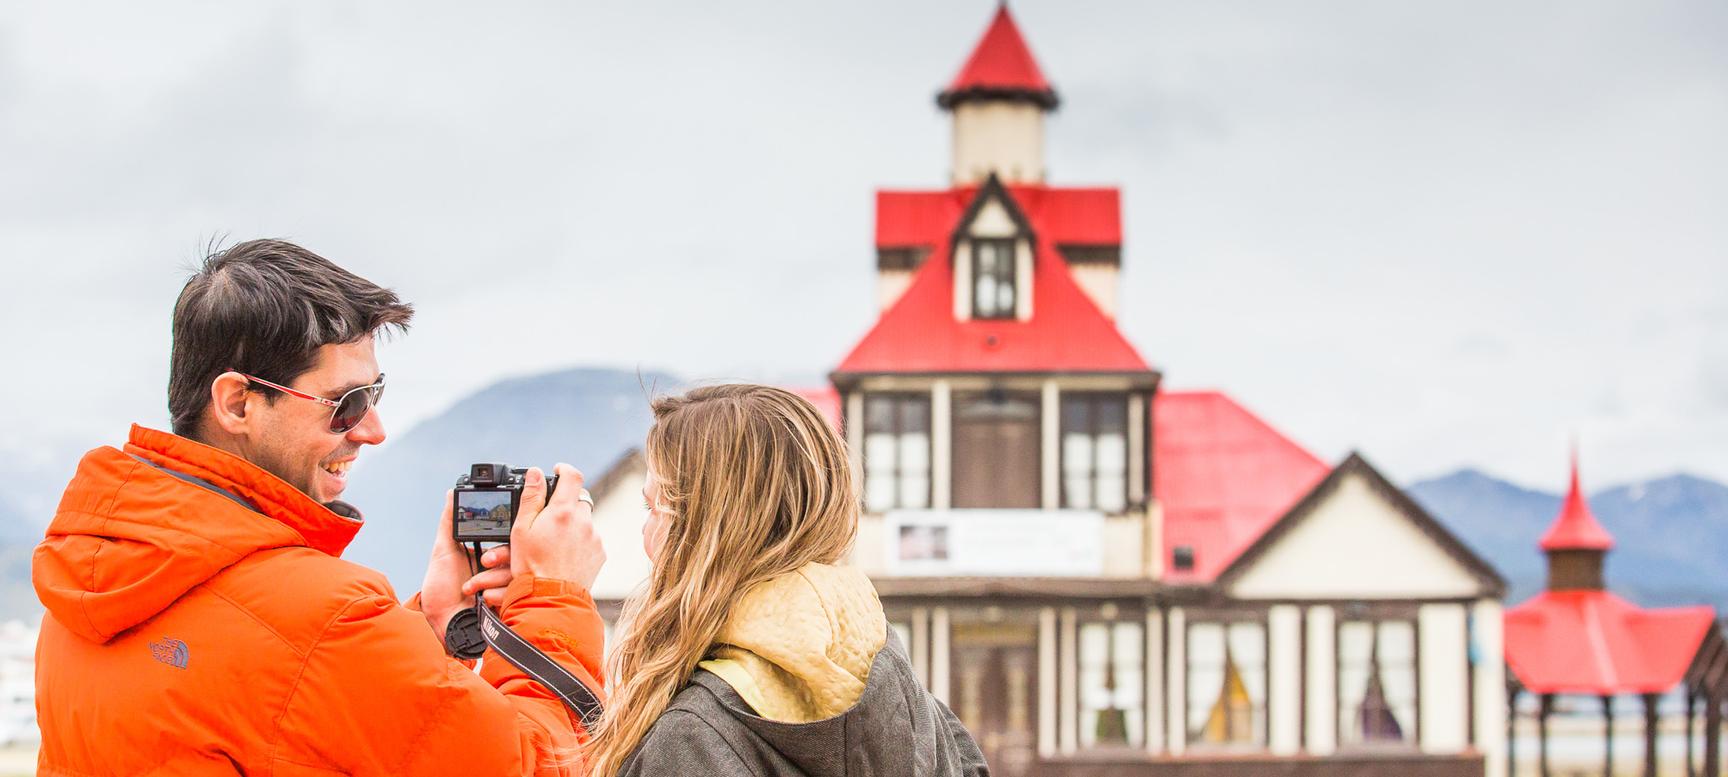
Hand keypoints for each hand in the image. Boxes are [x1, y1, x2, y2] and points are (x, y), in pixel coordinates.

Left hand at [420, 491, 514, 636]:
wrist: (444, 624)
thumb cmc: (441, 591)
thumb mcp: (443, 551)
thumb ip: (450, 522)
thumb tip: (451, 494)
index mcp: (489, 554)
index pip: (507, 538)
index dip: (502, 539)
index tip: (488, 548)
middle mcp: (503, 568)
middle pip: (517, 553)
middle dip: (499, 558)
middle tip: (483, 562)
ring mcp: (509, 585)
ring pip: (517, 571)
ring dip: (492, 578)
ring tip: (470, 588)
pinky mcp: (513, 601)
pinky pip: (518, 591)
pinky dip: (498, 594)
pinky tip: (482, 599)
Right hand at [510, 465, 605, 591]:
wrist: (550, 599)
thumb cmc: (532, 567)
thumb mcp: (521, 530)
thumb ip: (531, 498)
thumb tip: (536, 473)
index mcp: (563, 511)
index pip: (572, 476)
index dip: (564, 469)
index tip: (557, 470)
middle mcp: (583, 521)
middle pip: (578, 500)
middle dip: (564, 504)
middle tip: (549, 517)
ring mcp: (594, 537)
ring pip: (585, 520)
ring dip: (573, 524)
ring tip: (554, 541)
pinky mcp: (600, 552)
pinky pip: (591, 538)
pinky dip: (580, 541)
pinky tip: (565, 553)